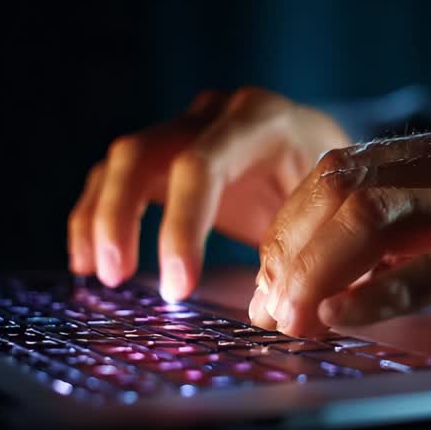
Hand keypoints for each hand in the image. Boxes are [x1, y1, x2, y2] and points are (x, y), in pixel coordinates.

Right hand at [67, 87, 350, 301]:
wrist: (343, 159)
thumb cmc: (342, 192)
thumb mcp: (339, 212)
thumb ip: (311, 253)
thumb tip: (279, 314)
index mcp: (264, 121)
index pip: (202, 164)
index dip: (182, 226)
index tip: (178, 287)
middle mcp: (217, 115)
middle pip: (145, 151)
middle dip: (122, 216)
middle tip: (116, 277)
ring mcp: (187, 128)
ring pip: (122, 161)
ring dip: (101, 217)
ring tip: (97, 275)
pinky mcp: (168, 152)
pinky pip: (115, 177)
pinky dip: (95, 216)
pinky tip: (88, 261)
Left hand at [251, 123, 430, 363]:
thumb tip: (354, 262)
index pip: (347, 167)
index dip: (292, 221)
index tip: (268, 275)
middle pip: (349, 190)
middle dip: (290, 251)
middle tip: (268, 308)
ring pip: (380, 222)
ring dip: (318, 273)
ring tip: (292, 320)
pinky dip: (379, 299)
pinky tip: (345, 322)